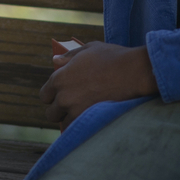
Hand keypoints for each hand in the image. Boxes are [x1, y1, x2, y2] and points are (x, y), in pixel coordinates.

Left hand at [39, 42, 156, 128]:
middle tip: (74, 106)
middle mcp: (63, 96)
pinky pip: (79, 130)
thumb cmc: (113, 57)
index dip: (53, 95)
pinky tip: (91, 121)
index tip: (62, 95)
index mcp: (59, 78)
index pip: (45, 95)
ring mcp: (76, 111)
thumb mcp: (89, 49)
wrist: (134, 72)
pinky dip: (82, 127)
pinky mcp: (90, 121)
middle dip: (60, 110)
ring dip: (71, 120)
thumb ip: (69, 56)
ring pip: (64, 124)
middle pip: (51, 113)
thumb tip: (55, 59)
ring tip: (84, 114)